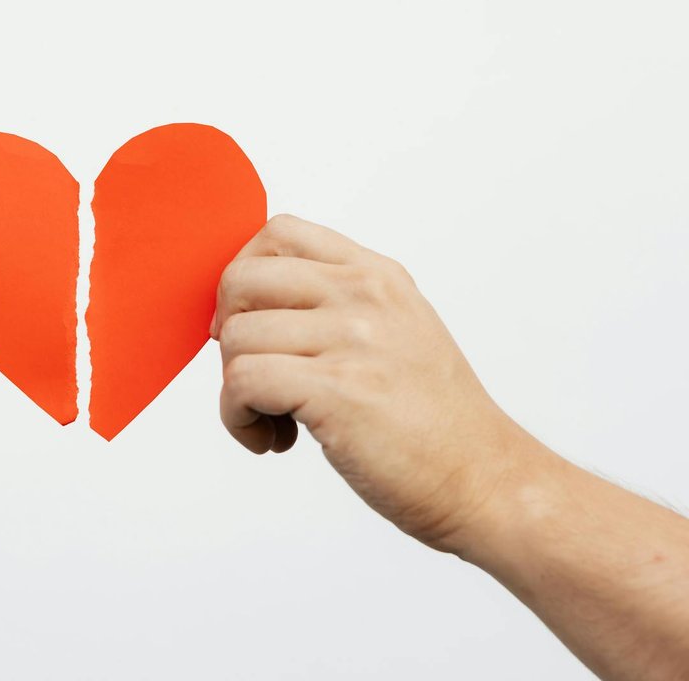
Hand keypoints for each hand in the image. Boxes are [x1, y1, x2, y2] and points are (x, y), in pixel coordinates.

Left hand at [213, 214, 538, 551]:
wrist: (487, 482)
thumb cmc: (433, 423)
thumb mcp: (397, 333)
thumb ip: (337, 306)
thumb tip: (250, 307)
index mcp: (377, 276)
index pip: (279, 233)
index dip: (244, 278)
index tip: (250, 325)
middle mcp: (366, 295)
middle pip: (241, 279)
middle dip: (227, 334)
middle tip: (255, 378)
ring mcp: (355, 338)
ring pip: (235, 337)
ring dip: (234, 390)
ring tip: (275, 420)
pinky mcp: (338, 389)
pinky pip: (242, 383)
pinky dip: (238, 419)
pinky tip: (273, 440)